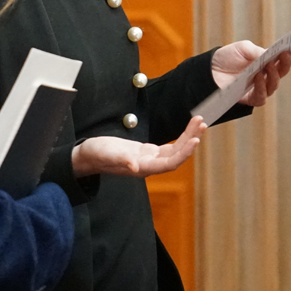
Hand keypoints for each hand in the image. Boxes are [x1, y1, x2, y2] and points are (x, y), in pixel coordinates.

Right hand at [71, 116, 205, 177]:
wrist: (88, 156)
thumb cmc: (96, 155)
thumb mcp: (107, 154)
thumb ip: (121, 160)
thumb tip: (134, 167)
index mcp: (143, 168)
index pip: (169, 163)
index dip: (184, 153)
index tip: (196, 140)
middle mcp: (150, 165)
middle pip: (177, 155)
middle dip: (191, 139)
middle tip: (201, 123)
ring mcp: (151, 159)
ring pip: (176, 149)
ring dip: (189, 136)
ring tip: (199, 121)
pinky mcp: (149, 152)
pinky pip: (171, 146)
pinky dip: (181, 136)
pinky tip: (190, 128)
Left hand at [211, 40, 290, 106]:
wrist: (209, 69)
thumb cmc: (227, 57)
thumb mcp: (243, 48)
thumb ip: (257, 51)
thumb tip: (270, 55)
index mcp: (265, 64)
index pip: (281, 63)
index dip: (286, 58)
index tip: (289, 50)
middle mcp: (264, 77)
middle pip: (280, 75)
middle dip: (283, 66)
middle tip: (282, 57)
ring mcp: (257, 88)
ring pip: (272, 87)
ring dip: (273, 77)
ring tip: (268, 66)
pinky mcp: (249, 99)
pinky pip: (260, 97)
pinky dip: (261, 88)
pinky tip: (258, 77)